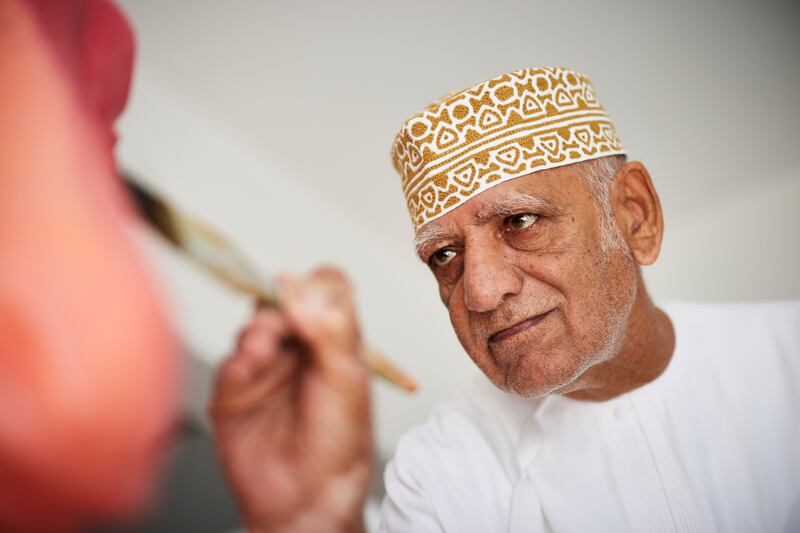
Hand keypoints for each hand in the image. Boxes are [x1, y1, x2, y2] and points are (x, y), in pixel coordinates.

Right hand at [209, 267, 373, 532]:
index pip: (326, 289)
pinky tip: (247, 372)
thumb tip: (303, 287)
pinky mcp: (234, 389)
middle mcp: (300, 346)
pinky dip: (236, 360)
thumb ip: (330, 331)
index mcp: (334, 339)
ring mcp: (266, 365)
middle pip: (283, 300)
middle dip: (280, 307)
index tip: (305, 297)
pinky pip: (228, 360)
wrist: (308, 497)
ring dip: (257, 332)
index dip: (315, 286)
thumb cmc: (340, 441)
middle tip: (284, 325)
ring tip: (262, 355)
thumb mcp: (348, 380)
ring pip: (253, 324)